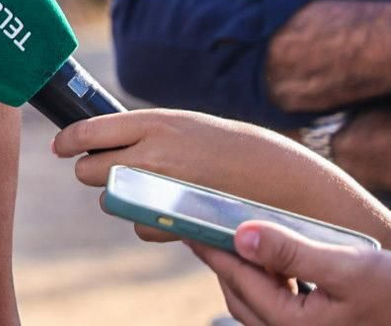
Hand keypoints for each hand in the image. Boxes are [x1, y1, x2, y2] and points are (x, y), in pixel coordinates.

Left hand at [53, 110, 348, 244]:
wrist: (275, 175)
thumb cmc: (222, 145)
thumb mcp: (179, 123)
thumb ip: (139, 131)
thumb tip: (92, 139)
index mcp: (152, 123)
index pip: (86, 131)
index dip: (66, 141)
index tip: (60, 147)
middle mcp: (151, 153)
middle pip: (88, 170)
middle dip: (92, 171)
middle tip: (108, 169)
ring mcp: (161, 188)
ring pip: (108, 200)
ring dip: (118, 198)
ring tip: (146, 188)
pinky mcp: (174, 220)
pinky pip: (136, 226)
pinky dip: (145, 221)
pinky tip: (165, 209)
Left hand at [188, 221, 390, 324]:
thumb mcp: (347, 267)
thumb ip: (291, 253)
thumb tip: (241, 236)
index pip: (239, 281)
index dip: (212, 251)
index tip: (188, 227)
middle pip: (243, 297)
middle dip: (224, 264)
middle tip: (207, 230)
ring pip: (259, 304)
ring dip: (249, 273)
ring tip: (242, 241)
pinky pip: (280, 307)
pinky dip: (272, 283)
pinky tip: (280, 263)